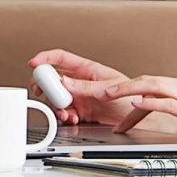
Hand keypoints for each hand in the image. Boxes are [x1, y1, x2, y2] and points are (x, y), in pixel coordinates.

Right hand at [24, 50, 176, 136]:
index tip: (33, 63)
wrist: (143, 119)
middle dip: (44, 85)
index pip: (61, 58)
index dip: (45, 58)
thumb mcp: (108, 89)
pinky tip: (71, 118)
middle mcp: (81, 82)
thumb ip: (83, 86)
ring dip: (55, 105)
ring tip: (64, 111)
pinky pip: (64, 112)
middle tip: (42, 91)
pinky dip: (64, 116)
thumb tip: (62, 81)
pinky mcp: (81, 112)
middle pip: (52, 79)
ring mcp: (80, 97)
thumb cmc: (134, 97)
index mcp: (87, 69)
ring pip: (56, 98)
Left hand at [99, 74, 176, 148]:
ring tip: (111, 95)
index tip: (112, 100)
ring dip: (129, 90)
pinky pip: (168, 103)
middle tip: (101, 91)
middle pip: (147, 80)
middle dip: (122, 85)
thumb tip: (151, 103)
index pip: (150, 84)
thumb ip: (175, 102)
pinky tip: (138, 103)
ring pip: (154, 86)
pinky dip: (151, 101)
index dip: (128, 91)